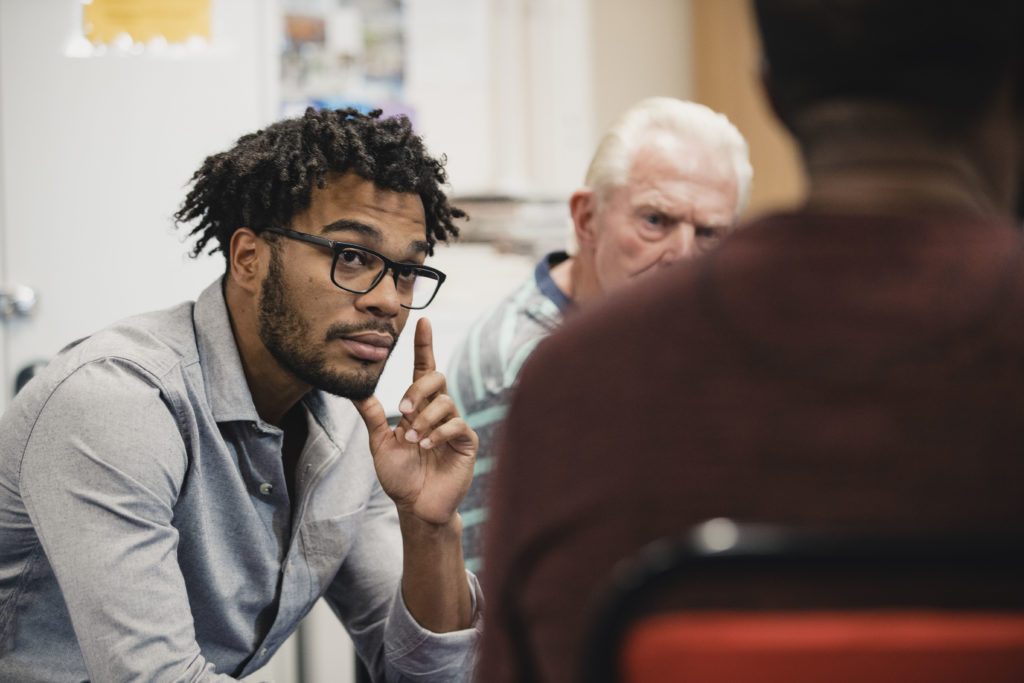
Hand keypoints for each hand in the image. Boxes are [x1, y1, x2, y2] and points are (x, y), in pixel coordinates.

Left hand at [353, 317, 476, 524]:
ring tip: (412, 439)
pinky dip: (438, 432)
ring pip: (445, 402)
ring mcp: (454, 425)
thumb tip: (355, 391)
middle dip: (418, 389)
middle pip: (437, 378)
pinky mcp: (467, 442)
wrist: (416, 507)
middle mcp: (438, 411)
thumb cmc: (400, 477)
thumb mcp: (380, 444)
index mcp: (419, 407)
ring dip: (424, 418)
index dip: (424, 345)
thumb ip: (373, 417)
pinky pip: (456, 424)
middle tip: (403, 409)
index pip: (424, 369)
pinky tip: (426, 444)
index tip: (422, 321)